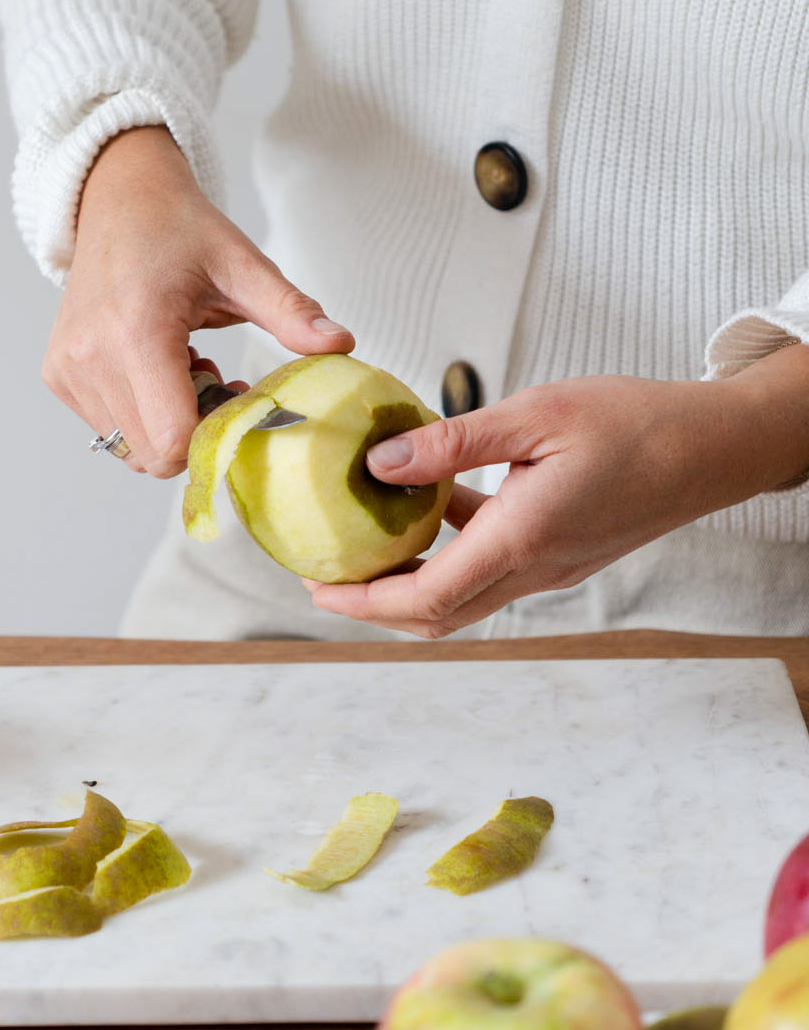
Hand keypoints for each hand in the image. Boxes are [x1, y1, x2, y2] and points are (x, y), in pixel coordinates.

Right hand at [45, 126, 353, 476]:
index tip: (237, 397)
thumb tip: (343, 344)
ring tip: (185, 366)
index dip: (215, 435)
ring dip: (168, 424)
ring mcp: (68, 369)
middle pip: (154, 454)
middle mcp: (91, 356)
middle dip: (195, 432)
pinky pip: (108, 429)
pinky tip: (156, 365)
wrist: (117, 199)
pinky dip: (141, 412)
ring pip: (130, 448)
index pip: (173, 439)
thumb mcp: (243, 264)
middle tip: (217, 379)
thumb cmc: (181, 230)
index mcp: (137, 331)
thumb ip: (291, 310)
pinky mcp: (57, 374)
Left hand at [304, 354, 808, 637]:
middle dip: (374, 606)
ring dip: (410, 583)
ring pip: (463, 598)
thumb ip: (453, 442)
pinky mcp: (560, 555)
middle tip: (324, 574)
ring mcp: (550, 568)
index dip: (363, 603)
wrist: (712, 447)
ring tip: (362, 544)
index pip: (425, 598)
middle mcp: (533, 568)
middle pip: (437, 615)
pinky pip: (490, 570)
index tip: (316, 587)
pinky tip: (430, 505)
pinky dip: (451, 553)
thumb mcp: (534, 414)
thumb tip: (380, 463)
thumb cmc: (634, 422)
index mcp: (522, 539)